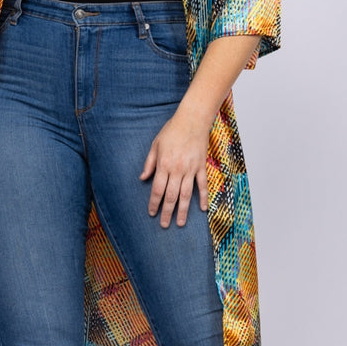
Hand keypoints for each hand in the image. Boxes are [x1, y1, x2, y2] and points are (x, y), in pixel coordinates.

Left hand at [139, 111, 208, 226]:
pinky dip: (203, 197)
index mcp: (164, 165)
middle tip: (165, 225)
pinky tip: (202, 209)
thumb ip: (149, 163)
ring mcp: (190, 169)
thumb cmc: (172, 130)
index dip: (154, 203)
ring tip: (180, 223)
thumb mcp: (155, 145)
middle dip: (167, 212)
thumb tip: (142, 178)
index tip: (152, 213)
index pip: (157, 189)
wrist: (192, 120)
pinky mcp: (201, 167)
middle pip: (171, 196)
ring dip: (183, 210)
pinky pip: (203, 185)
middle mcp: (177, 170)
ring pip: (186, 194)